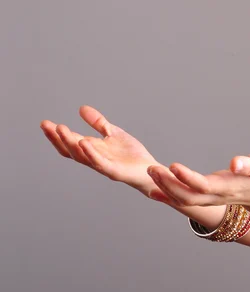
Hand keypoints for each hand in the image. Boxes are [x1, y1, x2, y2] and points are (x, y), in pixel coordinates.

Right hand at [41, 105, 163, 195]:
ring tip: (61, 130)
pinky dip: (91, 153)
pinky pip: (100, 163)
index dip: (57, 134)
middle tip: (47, 125)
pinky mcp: (115, 172)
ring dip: (70, 143)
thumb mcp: (113, 133)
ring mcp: (103, 165)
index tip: (45, 123)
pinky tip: (84, 142)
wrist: (151, 170)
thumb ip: (98, 123)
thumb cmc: (132, 155)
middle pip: (71, 150)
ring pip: (82, 156)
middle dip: (58, 138)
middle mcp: (94, 158)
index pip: (70, 142)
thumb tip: (81, 108)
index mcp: (92, 149)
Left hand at [147, 153, 249, 212]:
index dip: (188, 178)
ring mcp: (208, 200)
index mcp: (227, 188)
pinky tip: (152, 189)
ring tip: (151, 172)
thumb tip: (236, 164)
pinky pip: (182, 201)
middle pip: (188, 197)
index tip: (173, 166)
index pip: (204, 186)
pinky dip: (166, 196)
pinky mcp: (204, 198)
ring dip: (165, 188)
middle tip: (152, 168)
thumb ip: (249, 165)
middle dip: (168, 184)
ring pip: (183, 200)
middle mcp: (215, 197)